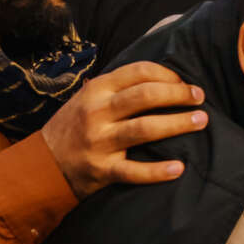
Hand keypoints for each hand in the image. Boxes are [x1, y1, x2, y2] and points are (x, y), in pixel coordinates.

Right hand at [40, 61, 209, 199]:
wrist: (41, 165)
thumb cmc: (74, 126)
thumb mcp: (88, 98)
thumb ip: (118, 87)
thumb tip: (164, 76)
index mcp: (97, 90)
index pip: (139, 72)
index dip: (168, 74)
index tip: (185, 82)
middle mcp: (97, 112)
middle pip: (146, 96)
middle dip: (178, 94)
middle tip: (200, 98)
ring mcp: (99, 142)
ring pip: (145, 129)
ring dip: (178, 124)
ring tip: (201, 121)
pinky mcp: (101, 170)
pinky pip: (134, 171)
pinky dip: (158, 171)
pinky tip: (179, 168)